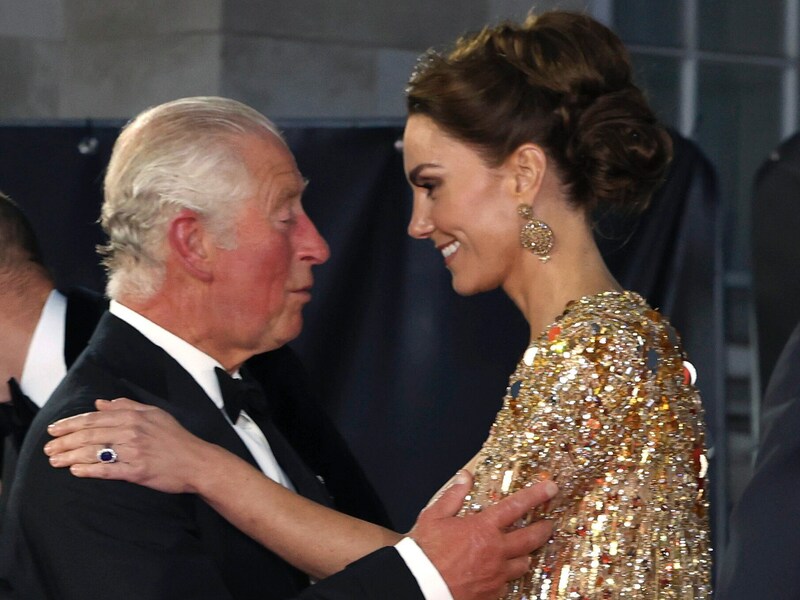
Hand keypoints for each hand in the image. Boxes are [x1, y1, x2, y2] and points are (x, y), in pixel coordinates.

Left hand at [44, 398, 211, 493]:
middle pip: (90, 434)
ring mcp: (134, 452)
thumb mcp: (155, 414)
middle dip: (65, 441)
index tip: (54, 429)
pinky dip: (89, 470)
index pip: (95, 418)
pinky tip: (75, 471)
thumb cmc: (176, 438)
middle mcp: (132, 431)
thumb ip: (127, 407)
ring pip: (95, 452)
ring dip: (71, 456)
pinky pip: (108, 470)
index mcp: (135, 416)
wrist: (197, 462)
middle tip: (48, 447)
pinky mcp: (137, 471)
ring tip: (54, 461)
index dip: (71, 423)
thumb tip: (100, 403)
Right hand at [409, 471, 555, 599]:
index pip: (516, 506)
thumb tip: (464, 477)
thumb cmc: (424, 552)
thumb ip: (453, 496)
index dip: (536, 495)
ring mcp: (496, 575)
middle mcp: (496, 551)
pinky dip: (505, 577)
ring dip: (525, 555)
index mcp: (483, 528)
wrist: (419, 586)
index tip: (550, 488)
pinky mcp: (492, 594)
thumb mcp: (434, 517)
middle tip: (549, 524)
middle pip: (530, 538)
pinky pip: (507, 584)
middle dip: (543, 529)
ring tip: (525, 551)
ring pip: (523, 564)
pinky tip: (500, 573)